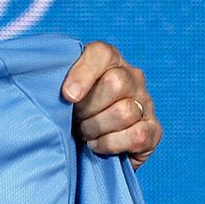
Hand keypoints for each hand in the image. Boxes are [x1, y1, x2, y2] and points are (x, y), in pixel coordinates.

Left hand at [61, 41, 161, 169]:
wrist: (80, 149)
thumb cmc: (65, 116)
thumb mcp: (56, 95)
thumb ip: (53, 81)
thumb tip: (51, 83)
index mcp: (107, 62)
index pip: (101, 54)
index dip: (83, 74)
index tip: (67, 96)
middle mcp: (132, 77)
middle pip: (116, 83)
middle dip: (88, 107)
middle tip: (75, 119)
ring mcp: (145, 103)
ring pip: (125, 111)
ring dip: (96, 128)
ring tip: (84, 133)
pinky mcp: (153, 130)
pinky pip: (137, 135)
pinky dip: (111, 144)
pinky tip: (97, 145)